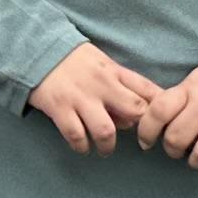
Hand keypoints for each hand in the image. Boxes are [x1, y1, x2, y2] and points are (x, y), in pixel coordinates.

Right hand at [28, 41, 159, 154]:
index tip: (160, 121)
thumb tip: (132, 119)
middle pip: (134, 111)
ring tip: (105, 149)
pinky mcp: (59, 108)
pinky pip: (76, 136)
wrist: (36, 48)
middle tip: (135, 139)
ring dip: (108, 146)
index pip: (147, 89)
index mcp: (114, 71)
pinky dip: (82, 146)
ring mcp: (79, 97)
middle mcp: (101, 84)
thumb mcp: (102, 63)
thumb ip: (120, 86)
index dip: (160, 108)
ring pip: (106, 130)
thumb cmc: (73, 60)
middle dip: (139, 129)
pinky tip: (83, 146)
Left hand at [133, 66, 197, 173]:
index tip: (146, 142)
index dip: (146, 131)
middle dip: (172, 150)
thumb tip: (147, 128)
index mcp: (191, 89)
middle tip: (178, 148)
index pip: (158, 112)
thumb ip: (173, 103)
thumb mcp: (192, 84)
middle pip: (176, 139)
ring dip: (195, 161)